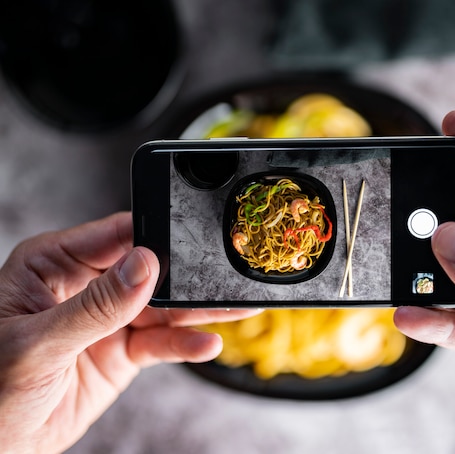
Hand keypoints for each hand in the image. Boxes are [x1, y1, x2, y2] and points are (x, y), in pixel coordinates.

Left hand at [0, 212, 256, 452]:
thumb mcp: (38, 344)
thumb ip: (95, 306)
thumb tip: (143, 266)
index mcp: (54, 264)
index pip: (114, 236)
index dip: (152, 236)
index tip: (187, 244)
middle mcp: (86, 285)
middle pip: (149, 270)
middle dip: (186, 274)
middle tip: (220, 278)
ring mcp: (109, 319)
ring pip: (164, 305)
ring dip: (199, 308)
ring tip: (234, 306)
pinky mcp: (124, 350)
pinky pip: (162, 342)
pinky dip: (186, 344)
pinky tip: (207, 343)